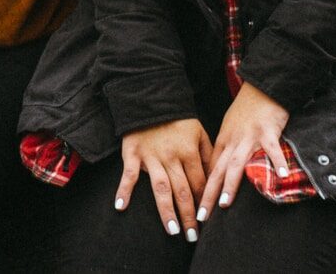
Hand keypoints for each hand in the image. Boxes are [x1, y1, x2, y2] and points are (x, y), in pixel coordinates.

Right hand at [116, 118, 211, 241]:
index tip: (207, 222)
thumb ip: (207, 156)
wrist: (149, 97)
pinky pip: (128, 174)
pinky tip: (121, 206)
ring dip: (167, 211)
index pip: (199, 184)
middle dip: (189, 216)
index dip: (204, 204)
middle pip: (183, 191)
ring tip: (173, 231)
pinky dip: (124, 190)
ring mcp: (150, 156)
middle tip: (192, 237)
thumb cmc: (177, 119)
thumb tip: (215, 181)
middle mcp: (171, 157)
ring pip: (161, 188)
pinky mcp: (132, 153)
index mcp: (189, 152)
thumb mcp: (199, 133)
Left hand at [197, 82, 288, 223]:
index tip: (196, 210)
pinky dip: (276, 162)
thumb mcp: (230, 130)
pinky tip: (281, 177)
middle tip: (202, 216)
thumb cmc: (246, 111)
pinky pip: (271, 149)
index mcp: (223, 142)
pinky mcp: (267, 131)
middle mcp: (232, 142)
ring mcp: (249, 137)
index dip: (203, 190)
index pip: (210, 170)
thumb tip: (220, 173)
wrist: (261, 88)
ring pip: (237, 163)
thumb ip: (227, 151)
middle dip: (209, 194)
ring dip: (231, 184)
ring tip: (226, 203)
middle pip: (218, 171)